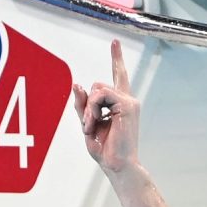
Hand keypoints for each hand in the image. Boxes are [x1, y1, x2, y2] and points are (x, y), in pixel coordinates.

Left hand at [72, 39, 140, 175]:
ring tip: (92, 126)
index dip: (116, 58)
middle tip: (89, 126)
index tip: (115, 42)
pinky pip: (101, 95)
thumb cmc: (105, 149)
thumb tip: (77, 85)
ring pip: (98, 88)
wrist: (117, 164)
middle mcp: (127, 99)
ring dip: (89, 109)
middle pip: (98, 85)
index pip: (119, 76)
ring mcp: (129, 101)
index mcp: (120, 104)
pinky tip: (95, 123)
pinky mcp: (127, 105)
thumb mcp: (88, 125)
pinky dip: (92, 109)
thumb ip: (83, 106)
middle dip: (87, 105)